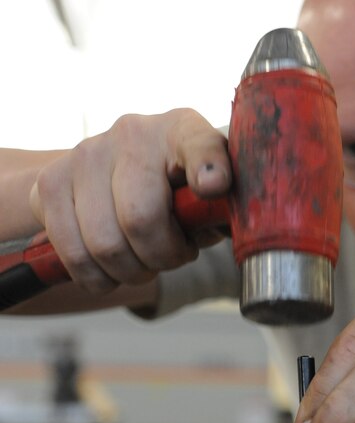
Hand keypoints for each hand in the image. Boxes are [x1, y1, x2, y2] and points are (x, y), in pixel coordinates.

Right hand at [29, 108, 230, 292]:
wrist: (118, 171)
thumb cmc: (181, 191)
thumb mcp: (211, 197)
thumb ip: (221, 212)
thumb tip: (222, 230)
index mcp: (184, 130)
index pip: (200, 146)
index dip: (208, 166)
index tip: (215, 185)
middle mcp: (132, 133)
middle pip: (141, 217)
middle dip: (163, 257)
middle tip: (173, 257)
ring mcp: (86, 153)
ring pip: (104, 244)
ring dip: (131, 271)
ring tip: (145, 261)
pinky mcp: (50, 181)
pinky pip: (72, 254)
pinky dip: (98, 278)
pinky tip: (113, 268)